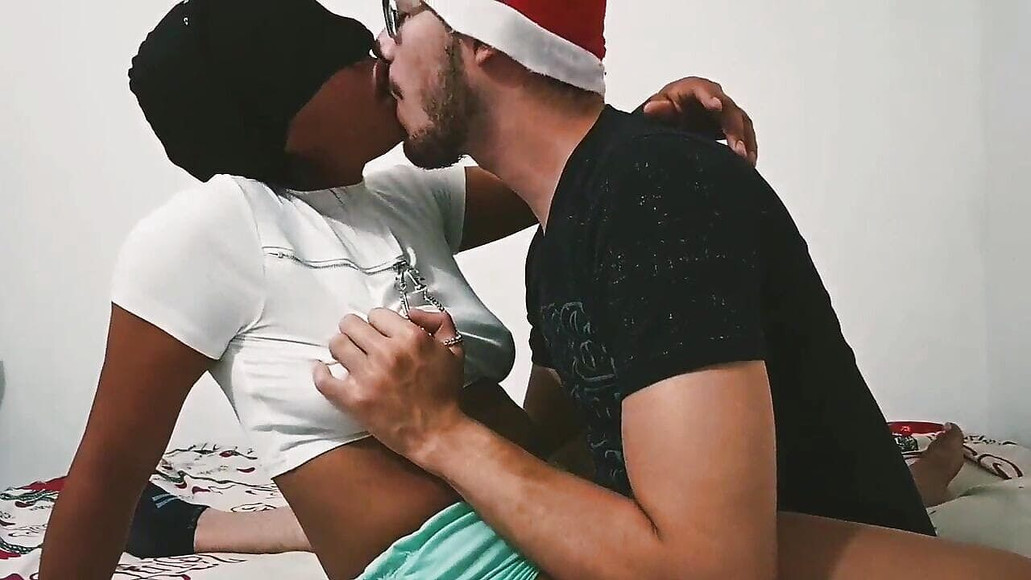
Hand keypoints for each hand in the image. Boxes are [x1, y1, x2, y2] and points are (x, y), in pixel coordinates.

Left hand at [313, 307, 466, 461]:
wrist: (437, 433)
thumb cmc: (445, 392)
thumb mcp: (454, 350)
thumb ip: (438, 321)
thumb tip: (410, 311)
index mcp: (411, 337)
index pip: (376, 314)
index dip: (378, 323)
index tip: (380, 334)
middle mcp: (387, 353)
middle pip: (351, 324)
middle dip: (355, 331)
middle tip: (360, 342)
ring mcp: (368, 376)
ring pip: (337, 344)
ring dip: (341, 348)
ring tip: (348, 357)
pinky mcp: (354, 399)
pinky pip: (323, 378)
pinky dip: (320, 372)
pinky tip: (322, 369)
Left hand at [641, 77, 757, 165]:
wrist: (673, 119)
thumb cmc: (666, 109)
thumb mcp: (659, 107)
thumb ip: (658, 109)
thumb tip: (651, 108)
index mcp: (693, 88)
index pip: (704, 90)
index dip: (711, 97)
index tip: (717, 107)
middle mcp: (714, 96)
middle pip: (728, 109)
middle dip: (734, 129)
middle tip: (736, 148)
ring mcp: (725, 110)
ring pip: (741, 122)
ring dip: (745, 140)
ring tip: (745, 160)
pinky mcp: (731, 124)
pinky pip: (744, 133)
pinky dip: (748, 147)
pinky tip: (749, 162)